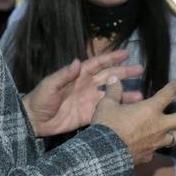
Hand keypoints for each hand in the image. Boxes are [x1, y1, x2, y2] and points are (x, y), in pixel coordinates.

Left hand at [22, 50, 143, 136]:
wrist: (34, 121)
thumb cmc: (39, 99)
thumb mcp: (49, 85)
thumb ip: (64, 75)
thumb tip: (77, 62)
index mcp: (78, 75)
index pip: (98, 64)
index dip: (112, 58)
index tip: (126, 53)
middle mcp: (87, 86)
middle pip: (109, 77)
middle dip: (124, 72)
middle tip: (140, 69)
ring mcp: (89, 100)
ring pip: (111, 95)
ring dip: (125, 94)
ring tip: (140, 95)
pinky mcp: (89, 115)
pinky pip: (106, 111)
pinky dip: (117, 110)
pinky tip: (128, 111)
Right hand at [92, 76, 175, 163]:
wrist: (105, 155)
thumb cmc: (107, 127)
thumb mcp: (107, 105)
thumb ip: (114, 91)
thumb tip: (114, 79)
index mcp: (150, 110)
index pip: (168, 94)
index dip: (175, 87)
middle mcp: (159, 126)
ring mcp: (156, 143)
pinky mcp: (150, 155)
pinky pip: (158, 149)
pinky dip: (158, 144)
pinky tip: (155, 144)